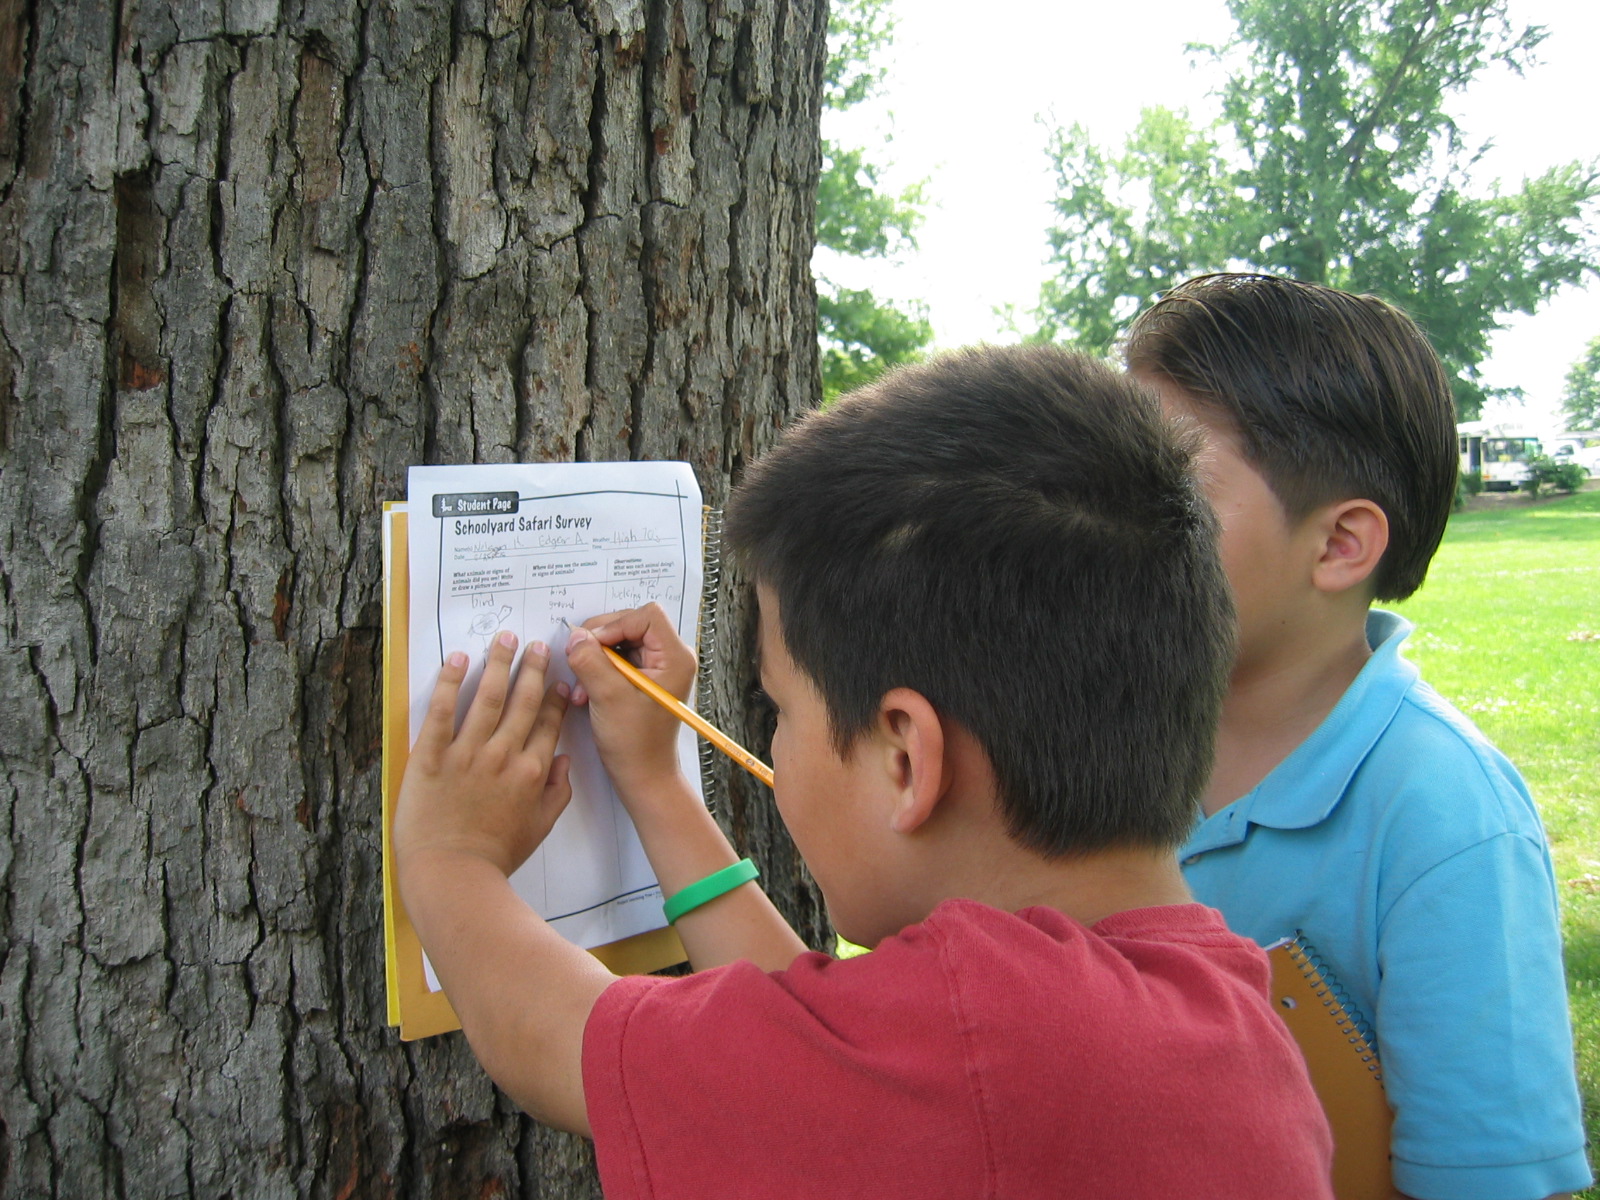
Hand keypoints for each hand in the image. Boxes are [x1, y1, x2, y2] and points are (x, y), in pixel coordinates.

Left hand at [394, 631, 572, 879]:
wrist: (453, 874)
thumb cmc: (495, 856)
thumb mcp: (540, 827)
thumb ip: (557, 793)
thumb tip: (562, 762)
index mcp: (531, 772)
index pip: (548, 723)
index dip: (555, 697)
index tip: (559, 678)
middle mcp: (503, 755)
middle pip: (523, 701)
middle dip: (532, 669)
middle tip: (536, 645)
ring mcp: (467, 753)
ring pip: (487, 697)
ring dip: (498, 664)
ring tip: (505, 639)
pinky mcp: (432, 756)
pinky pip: (442, 711)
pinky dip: (449, 682)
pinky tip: (458, 659)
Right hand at [564, 603, 695, 797]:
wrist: (643, 776)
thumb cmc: (635, 743)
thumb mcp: (608, 698)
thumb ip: (591, 661)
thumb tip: (574, 636)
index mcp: (675, 658)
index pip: (646, 616)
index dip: (615, 624)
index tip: (592, 646)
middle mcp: (670, 657)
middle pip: (630, 624)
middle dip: (600, 643)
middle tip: (578, 662)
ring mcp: (657, 667)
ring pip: (619, 641)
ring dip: (595, 659)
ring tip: (581, 687)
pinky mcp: (643, 678)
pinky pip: (617, 659)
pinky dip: (598, 670)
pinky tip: (585, 693)